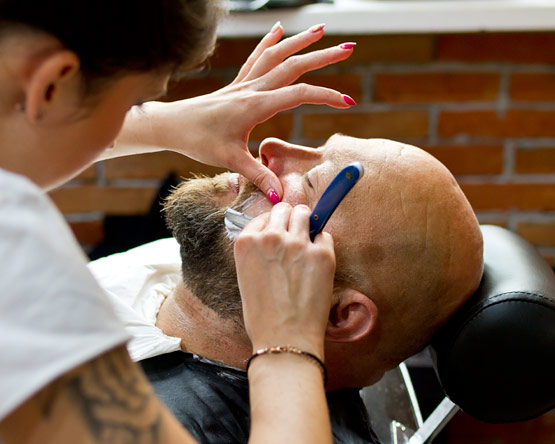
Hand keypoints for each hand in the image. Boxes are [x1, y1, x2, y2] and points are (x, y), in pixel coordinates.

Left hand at [143, 23, 354, 198]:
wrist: (171, 125)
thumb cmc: (198, 140)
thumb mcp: (230, 160)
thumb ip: (259, 175)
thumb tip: (280, 196)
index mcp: (256, 105)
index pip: (300, 94)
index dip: (326, 97)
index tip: (348, 103)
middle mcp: (253, 89)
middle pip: (294, 66)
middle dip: (323, 56)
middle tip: (349, 48)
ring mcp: (244, 83)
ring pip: (277, 55)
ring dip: (300, 41)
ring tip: (321, 29)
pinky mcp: (237, 84)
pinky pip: (257, 57)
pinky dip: (270, 41)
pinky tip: (279, 28)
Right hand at [234, 203, 335, 357]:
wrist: (284, 339)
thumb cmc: (263, 315)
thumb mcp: (246, 275)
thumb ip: (258, 251)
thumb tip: (278, 233)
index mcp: (246, 242)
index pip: (264, 215)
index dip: (273, 224)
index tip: (279, 233)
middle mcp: (270, 237)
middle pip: (285, 209)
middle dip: (290, 219)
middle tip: (295, 235)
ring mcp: (297, 243)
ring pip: (305, 214)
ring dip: (307, 224)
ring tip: (307, 243)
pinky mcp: (322, 254)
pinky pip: (324, 235)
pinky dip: (322, 245)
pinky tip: (316, 263)